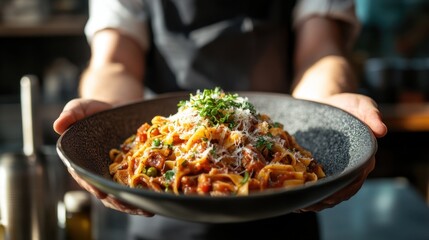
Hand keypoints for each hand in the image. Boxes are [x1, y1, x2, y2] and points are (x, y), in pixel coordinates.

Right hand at [54, 98, 152, 215]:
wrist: (117, 109)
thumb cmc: (96, 110)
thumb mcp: (82, 108)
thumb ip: (71, 113)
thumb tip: (58, 125)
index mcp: (81, 160)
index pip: (84, 176)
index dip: (92, 185)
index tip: (101, 192)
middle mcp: (97, 171)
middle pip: (104, 191)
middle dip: (116, 200)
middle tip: (128, 204)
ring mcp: (114, 174)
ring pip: (120, 194)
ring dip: (132, 203)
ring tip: (145, 209)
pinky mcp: (130, 173)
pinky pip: (135, 187)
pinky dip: (142, 195)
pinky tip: (153, 200)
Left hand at [299, 93, 386, 211]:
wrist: (323, 101)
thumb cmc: (345, 104)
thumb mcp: (361, 104)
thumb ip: (371, 114)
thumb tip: (382, 130)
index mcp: (363, 157)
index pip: (356, 178)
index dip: (345, 189)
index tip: (332, 195)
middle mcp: (349, 167)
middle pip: (341, 189)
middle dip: (327, 198)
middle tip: (311, 204)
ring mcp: (333, 169)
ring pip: (328, 191)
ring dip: (315, 200)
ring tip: (301, 205)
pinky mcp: (318, 168)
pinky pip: (315, 184)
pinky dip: (308, 193)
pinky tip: (295, 198)